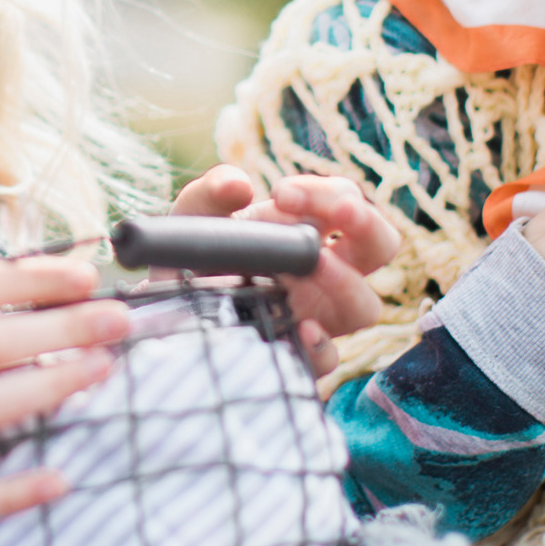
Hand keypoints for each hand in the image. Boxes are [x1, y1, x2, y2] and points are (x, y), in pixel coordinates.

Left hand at [174, 167, 400, 376]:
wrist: (163, 307)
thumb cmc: (194, 255)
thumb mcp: (194, 216)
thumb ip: (210, 192)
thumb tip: (238, 185)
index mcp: (310, 231)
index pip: (347, 202)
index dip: (326, 192)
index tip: (282, 193)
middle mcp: (325, 273)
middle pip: (381, 246)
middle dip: (365, 224)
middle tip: (337, 211)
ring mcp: (315, 316)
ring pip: (365, 306)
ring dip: (347, 283)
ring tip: (315, 265)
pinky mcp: (293, 355)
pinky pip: (327, 360)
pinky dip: (321, 346)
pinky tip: (302, 329)